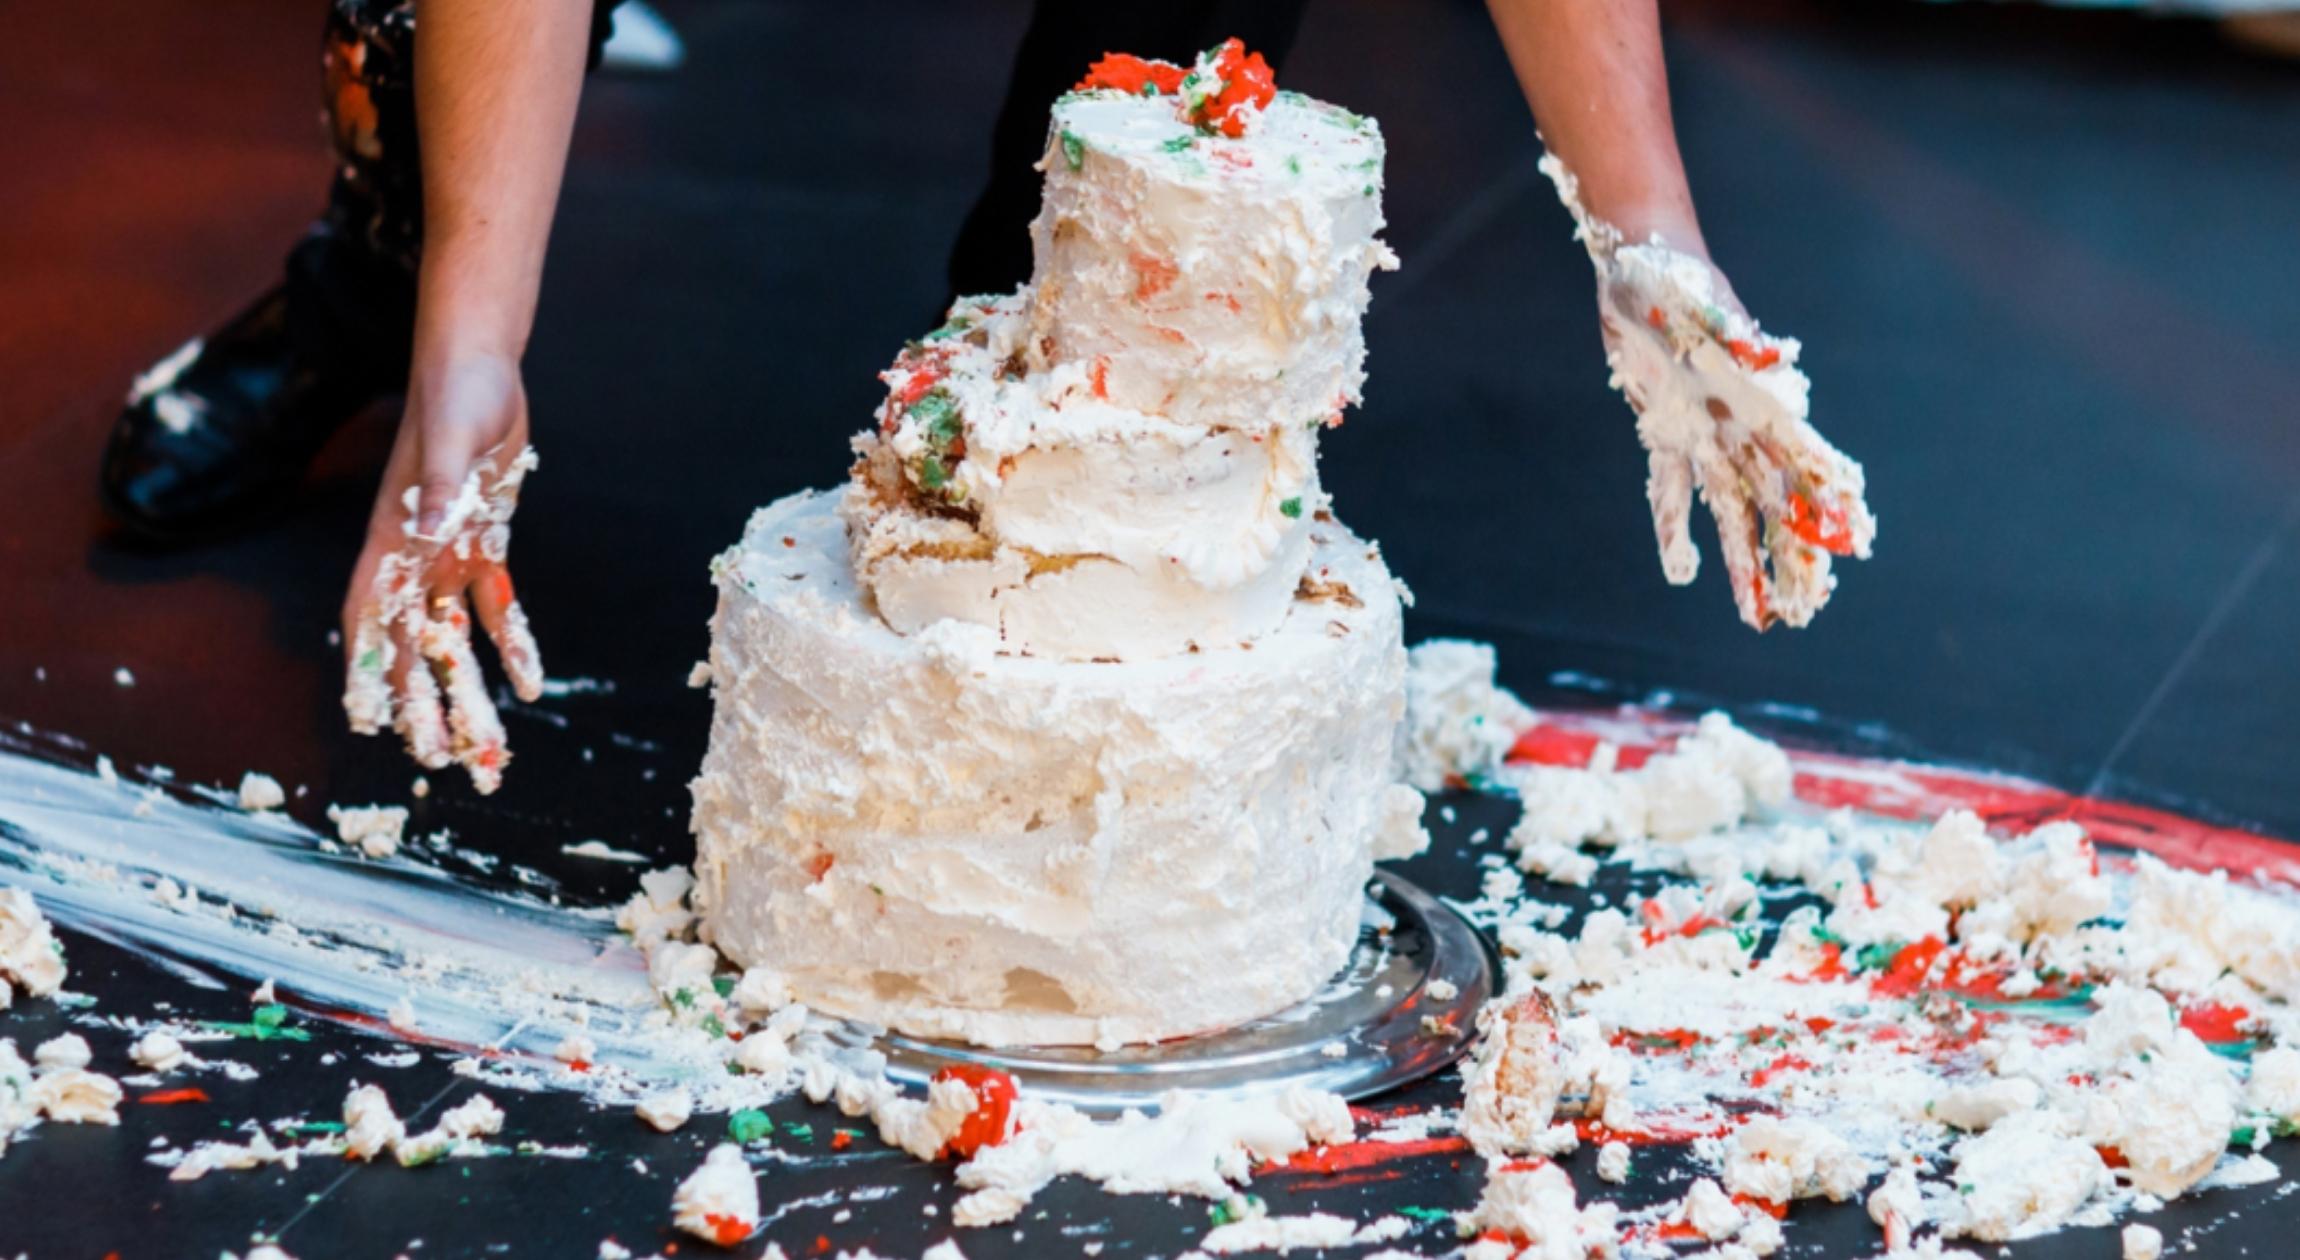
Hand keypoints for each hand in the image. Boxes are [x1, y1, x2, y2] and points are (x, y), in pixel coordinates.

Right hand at [341, 351, 544, 792]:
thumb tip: (426, 528)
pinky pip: (497, 604)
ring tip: (486, 744)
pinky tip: (530, 683)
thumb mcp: (450, 439)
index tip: (367, 720)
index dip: (364, 669)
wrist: (480, 365)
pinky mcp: (482, 543)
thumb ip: (437, 487)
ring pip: (453, 637)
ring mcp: (446, 552)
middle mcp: (412, 555)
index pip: (368, 617)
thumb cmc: (455, 393)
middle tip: (438, 760)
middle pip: (411, 643)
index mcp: (390, 537)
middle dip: (422, 703)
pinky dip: (511, 643)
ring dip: (467, 688)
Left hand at [1541, 156, 1873, 629]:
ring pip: (1731, 511)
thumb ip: (1736, 337)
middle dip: (1793, 552)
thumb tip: (1775, 359)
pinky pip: (1670, 492)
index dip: (1827, 500)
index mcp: (1759, 399)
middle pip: (1775, 501)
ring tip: (1758, 614)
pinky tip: (1682, 572)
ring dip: (1743, 560)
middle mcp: (1740, 425)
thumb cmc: (1678, 276)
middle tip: (1810, 607)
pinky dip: (1675, 529)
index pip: (1803, 459)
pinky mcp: (1663, 433)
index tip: (1854, 542)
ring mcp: (1704, 434)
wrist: (1642, 262)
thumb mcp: (1701, 305)